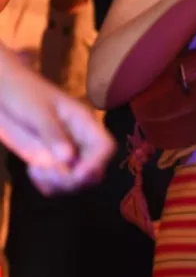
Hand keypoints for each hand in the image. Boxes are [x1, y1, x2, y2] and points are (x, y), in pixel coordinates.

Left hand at [0, 51, 114, 195]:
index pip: (105, 147)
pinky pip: (57, 183)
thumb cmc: (22, 92)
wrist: (2, 91)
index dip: (97, 163)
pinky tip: (32, 171)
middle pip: (95, 171)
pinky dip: (47, 185)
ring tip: (37, 171)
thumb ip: (53, 133)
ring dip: (60, 185)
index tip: (77, 173)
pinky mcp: (48, 161)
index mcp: (84, 123)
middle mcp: (78, 140)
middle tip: (50, 173)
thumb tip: (69, 160)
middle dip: (76, 180)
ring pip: (77, 182)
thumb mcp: (38, 111)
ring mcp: (63, 153)